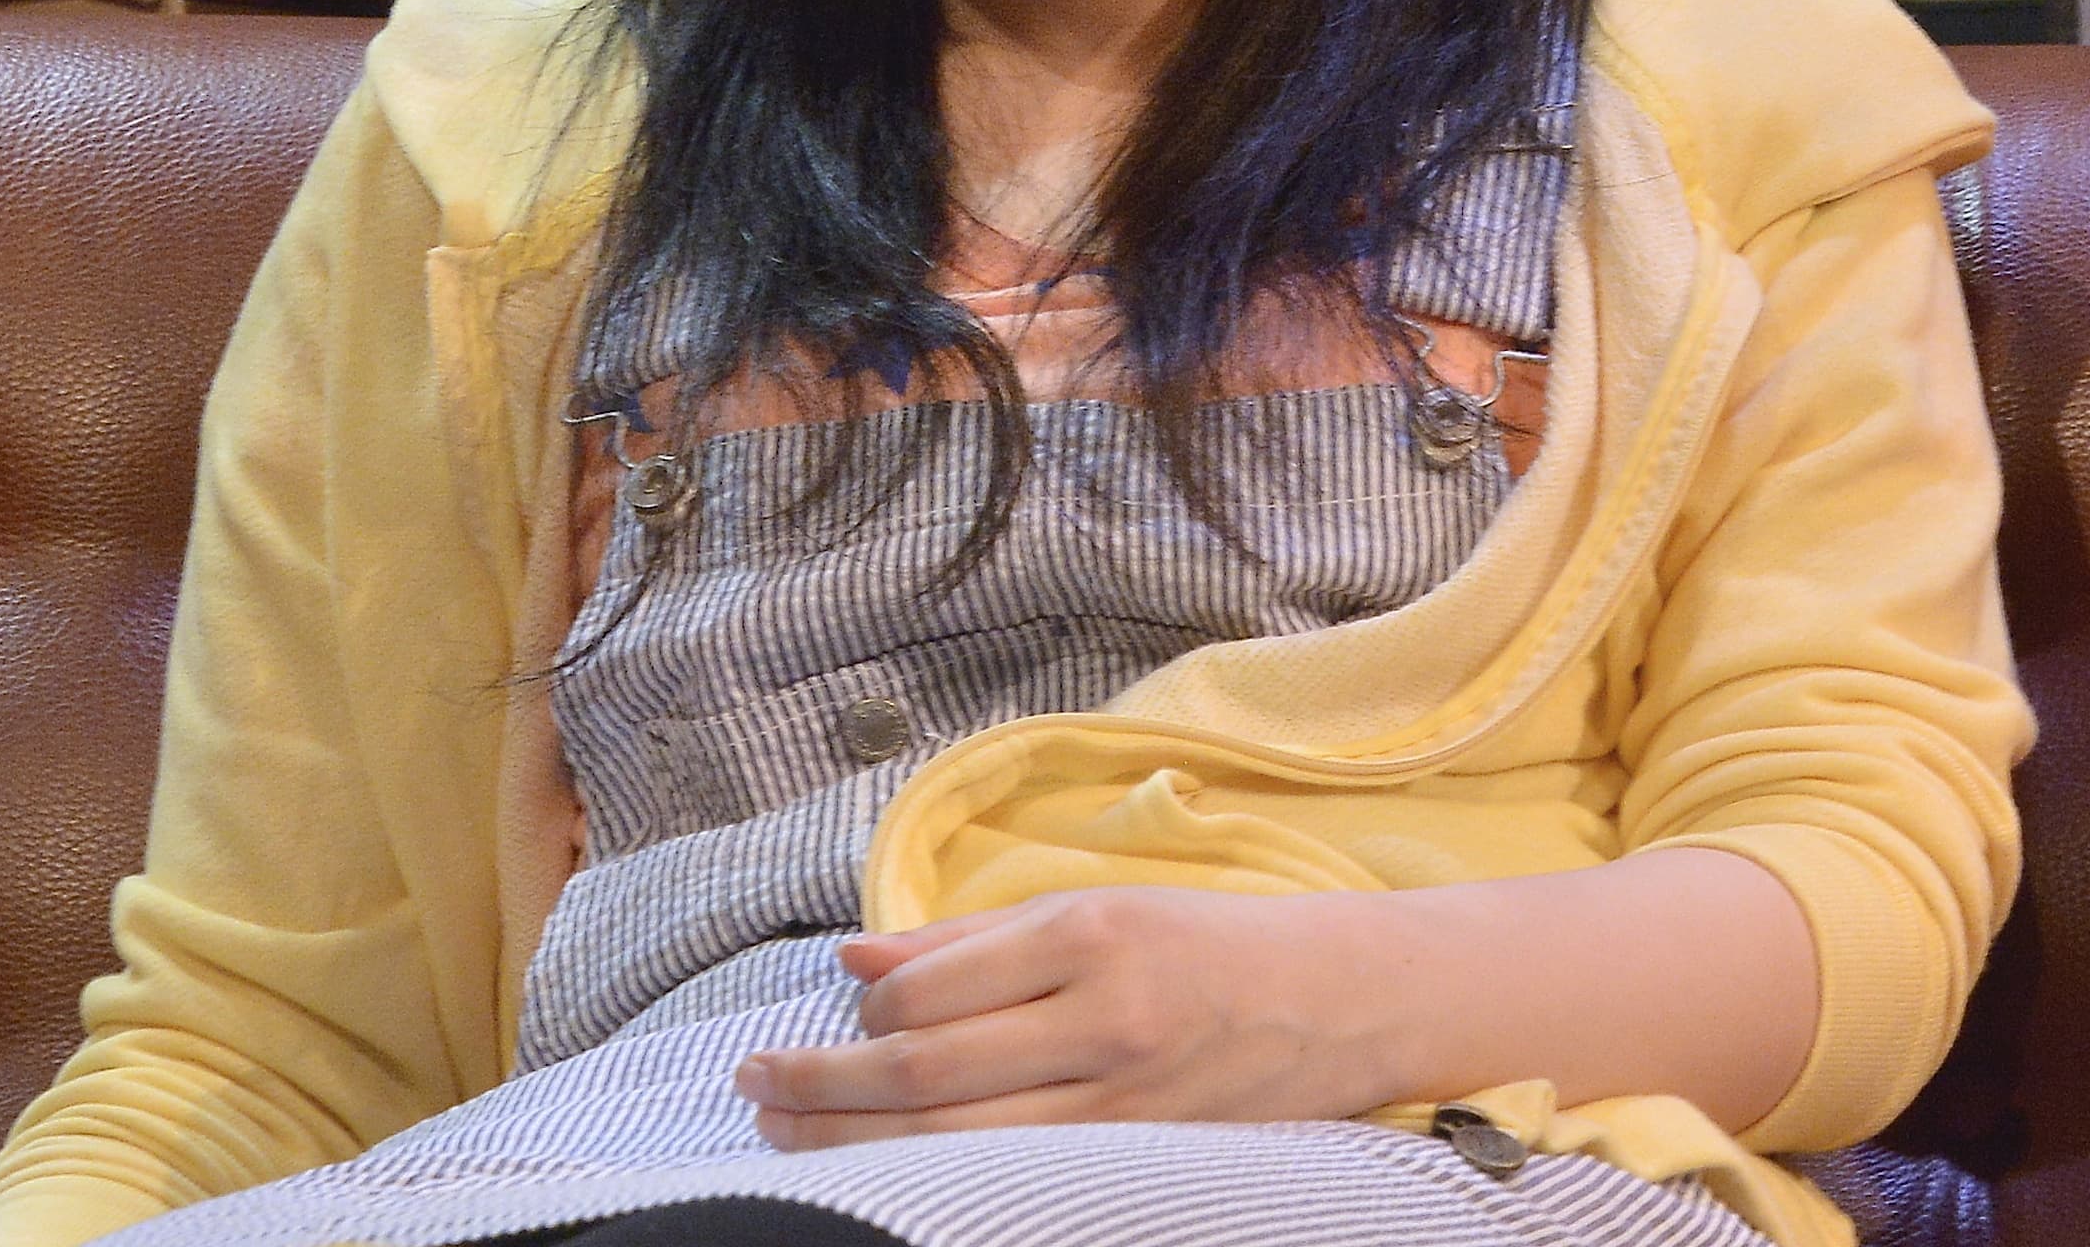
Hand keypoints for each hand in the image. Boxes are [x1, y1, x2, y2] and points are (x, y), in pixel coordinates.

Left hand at [733, 887, 1395, 1144]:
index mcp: (1091, 937)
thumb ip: (970, 938)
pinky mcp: (1133, 1159)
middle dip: (814, 1089)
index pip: (929, 989)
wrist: (1340, 1003)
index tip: (836, 1016)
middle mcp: (1102, 1021)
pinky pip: (1004, 1182)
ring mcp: (1119, 1105)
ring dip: (845, 1144)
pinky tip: (877, 1171)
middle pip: (918, 1076)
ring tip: (781, 1135)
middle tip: (749, 1086)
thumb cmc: (1208, 944)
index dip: (861, 1011)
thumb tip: (852, 961)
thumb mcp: (1097, 907)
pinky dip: (926, 1178)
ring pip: (947, 1145)